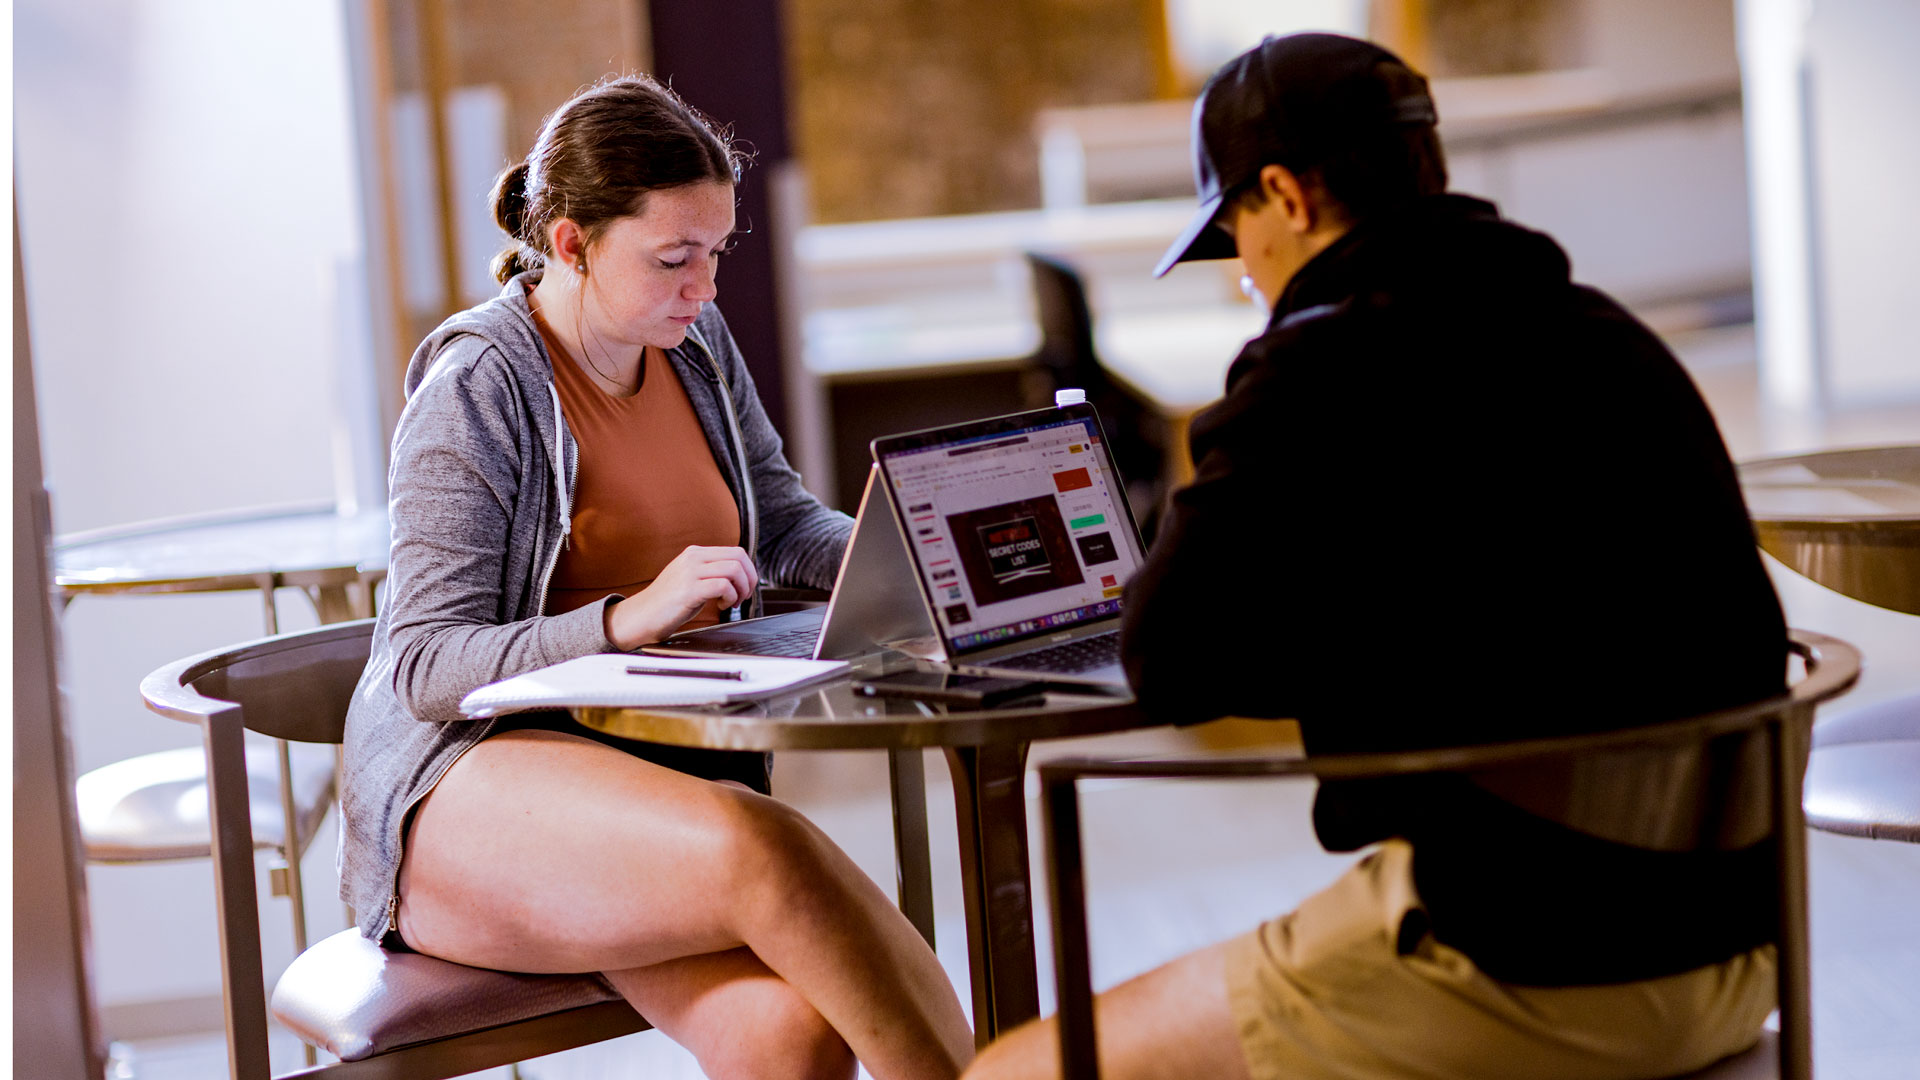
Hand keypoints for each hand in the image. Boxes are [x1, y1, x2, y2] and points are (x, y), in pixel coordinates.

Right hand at [605, 545, 758, 648]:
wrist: (641, 616)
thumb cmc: (668, 603)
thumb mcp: (691, 579)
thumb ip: (711, 572)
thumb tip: (741, 575)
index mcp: (695, 553)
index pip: (736, 552)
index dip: (749, 571)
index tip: (745, 588)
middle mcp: (693, 558)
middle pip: (739, 557)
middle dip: (750, 579)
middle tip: (743, 596)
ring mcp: (690, 572)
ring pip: (734, 569)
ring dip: (741, 589)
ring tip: (731, 603)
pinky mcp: (689, 589)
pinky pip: (723, 586)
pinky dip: (730, 598)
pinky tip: (720, 607)